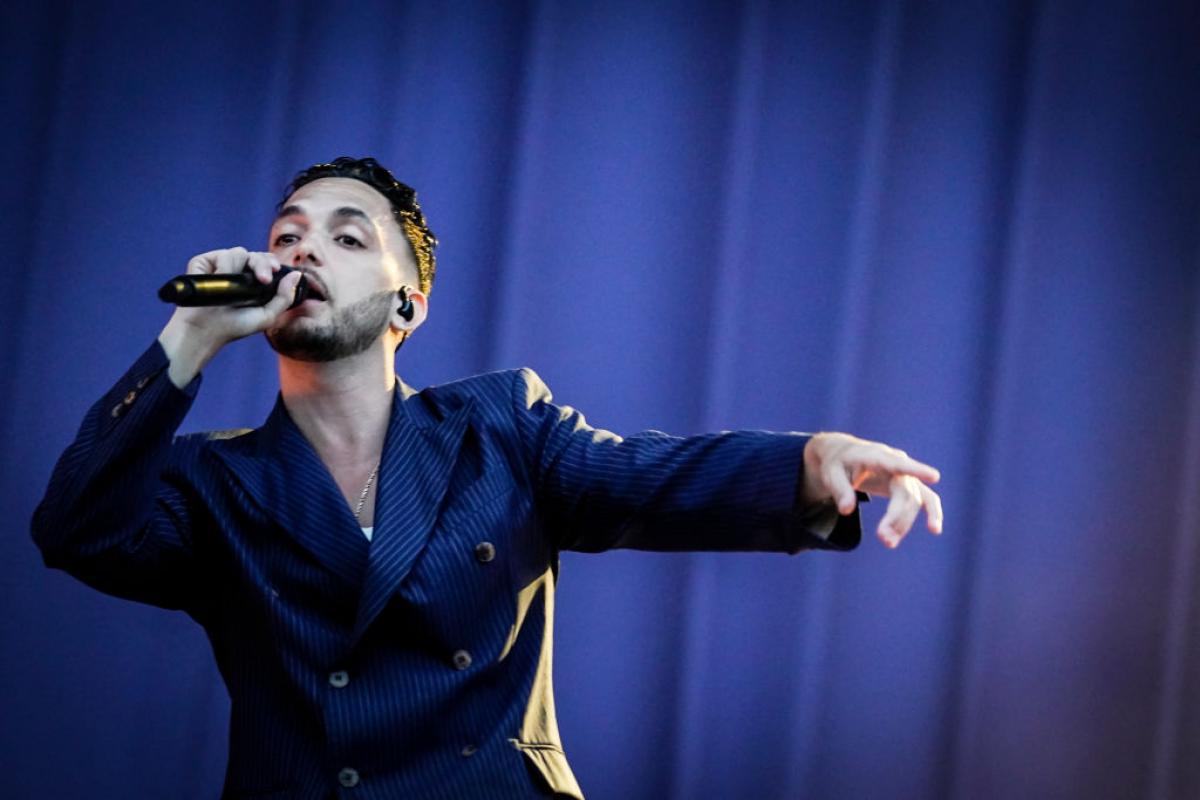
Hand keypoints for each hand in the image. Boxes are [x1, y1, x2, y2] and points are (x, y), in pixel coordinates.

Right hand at [157, 247, 303, 387]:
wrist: (206, 330)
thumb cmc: (235, 326)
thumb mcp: (266, 316)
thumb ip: (284, 297)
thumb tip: (297, 275)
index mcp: (251, 281)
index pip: (265, 262)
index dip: (271, 262)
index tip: (276, 269)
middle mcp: (237, 271)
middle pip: (255, 254)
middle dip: (262, 263)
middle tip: (264, 279)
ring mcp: (219, 266)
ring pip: (237, 252)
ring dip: (240, 268)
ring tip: (234, 287)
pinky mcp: (203, 263)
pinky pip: (219, 255)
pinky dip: (222, 266)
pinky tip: (219, 279)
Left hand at [802, 432, 942, 547]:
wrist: (843, 454)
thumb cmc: (837, 463)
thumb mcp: (831, 474)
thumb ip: (839, 490)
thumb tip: (846, 510)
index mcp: (877, 456)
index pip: (898, 463)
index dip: (916, 470)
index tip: (935, 477)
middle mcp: (896, 463)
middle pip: (906, 493)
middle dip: (897, 518)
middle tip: (884, 541)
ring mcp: (904, 474)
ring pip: (916, 500)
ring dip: (905, 523)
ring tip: (889, 543)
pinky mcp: (907, 485)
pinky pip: (926, 499)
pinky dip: (932, 512)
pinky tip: (935, 529)